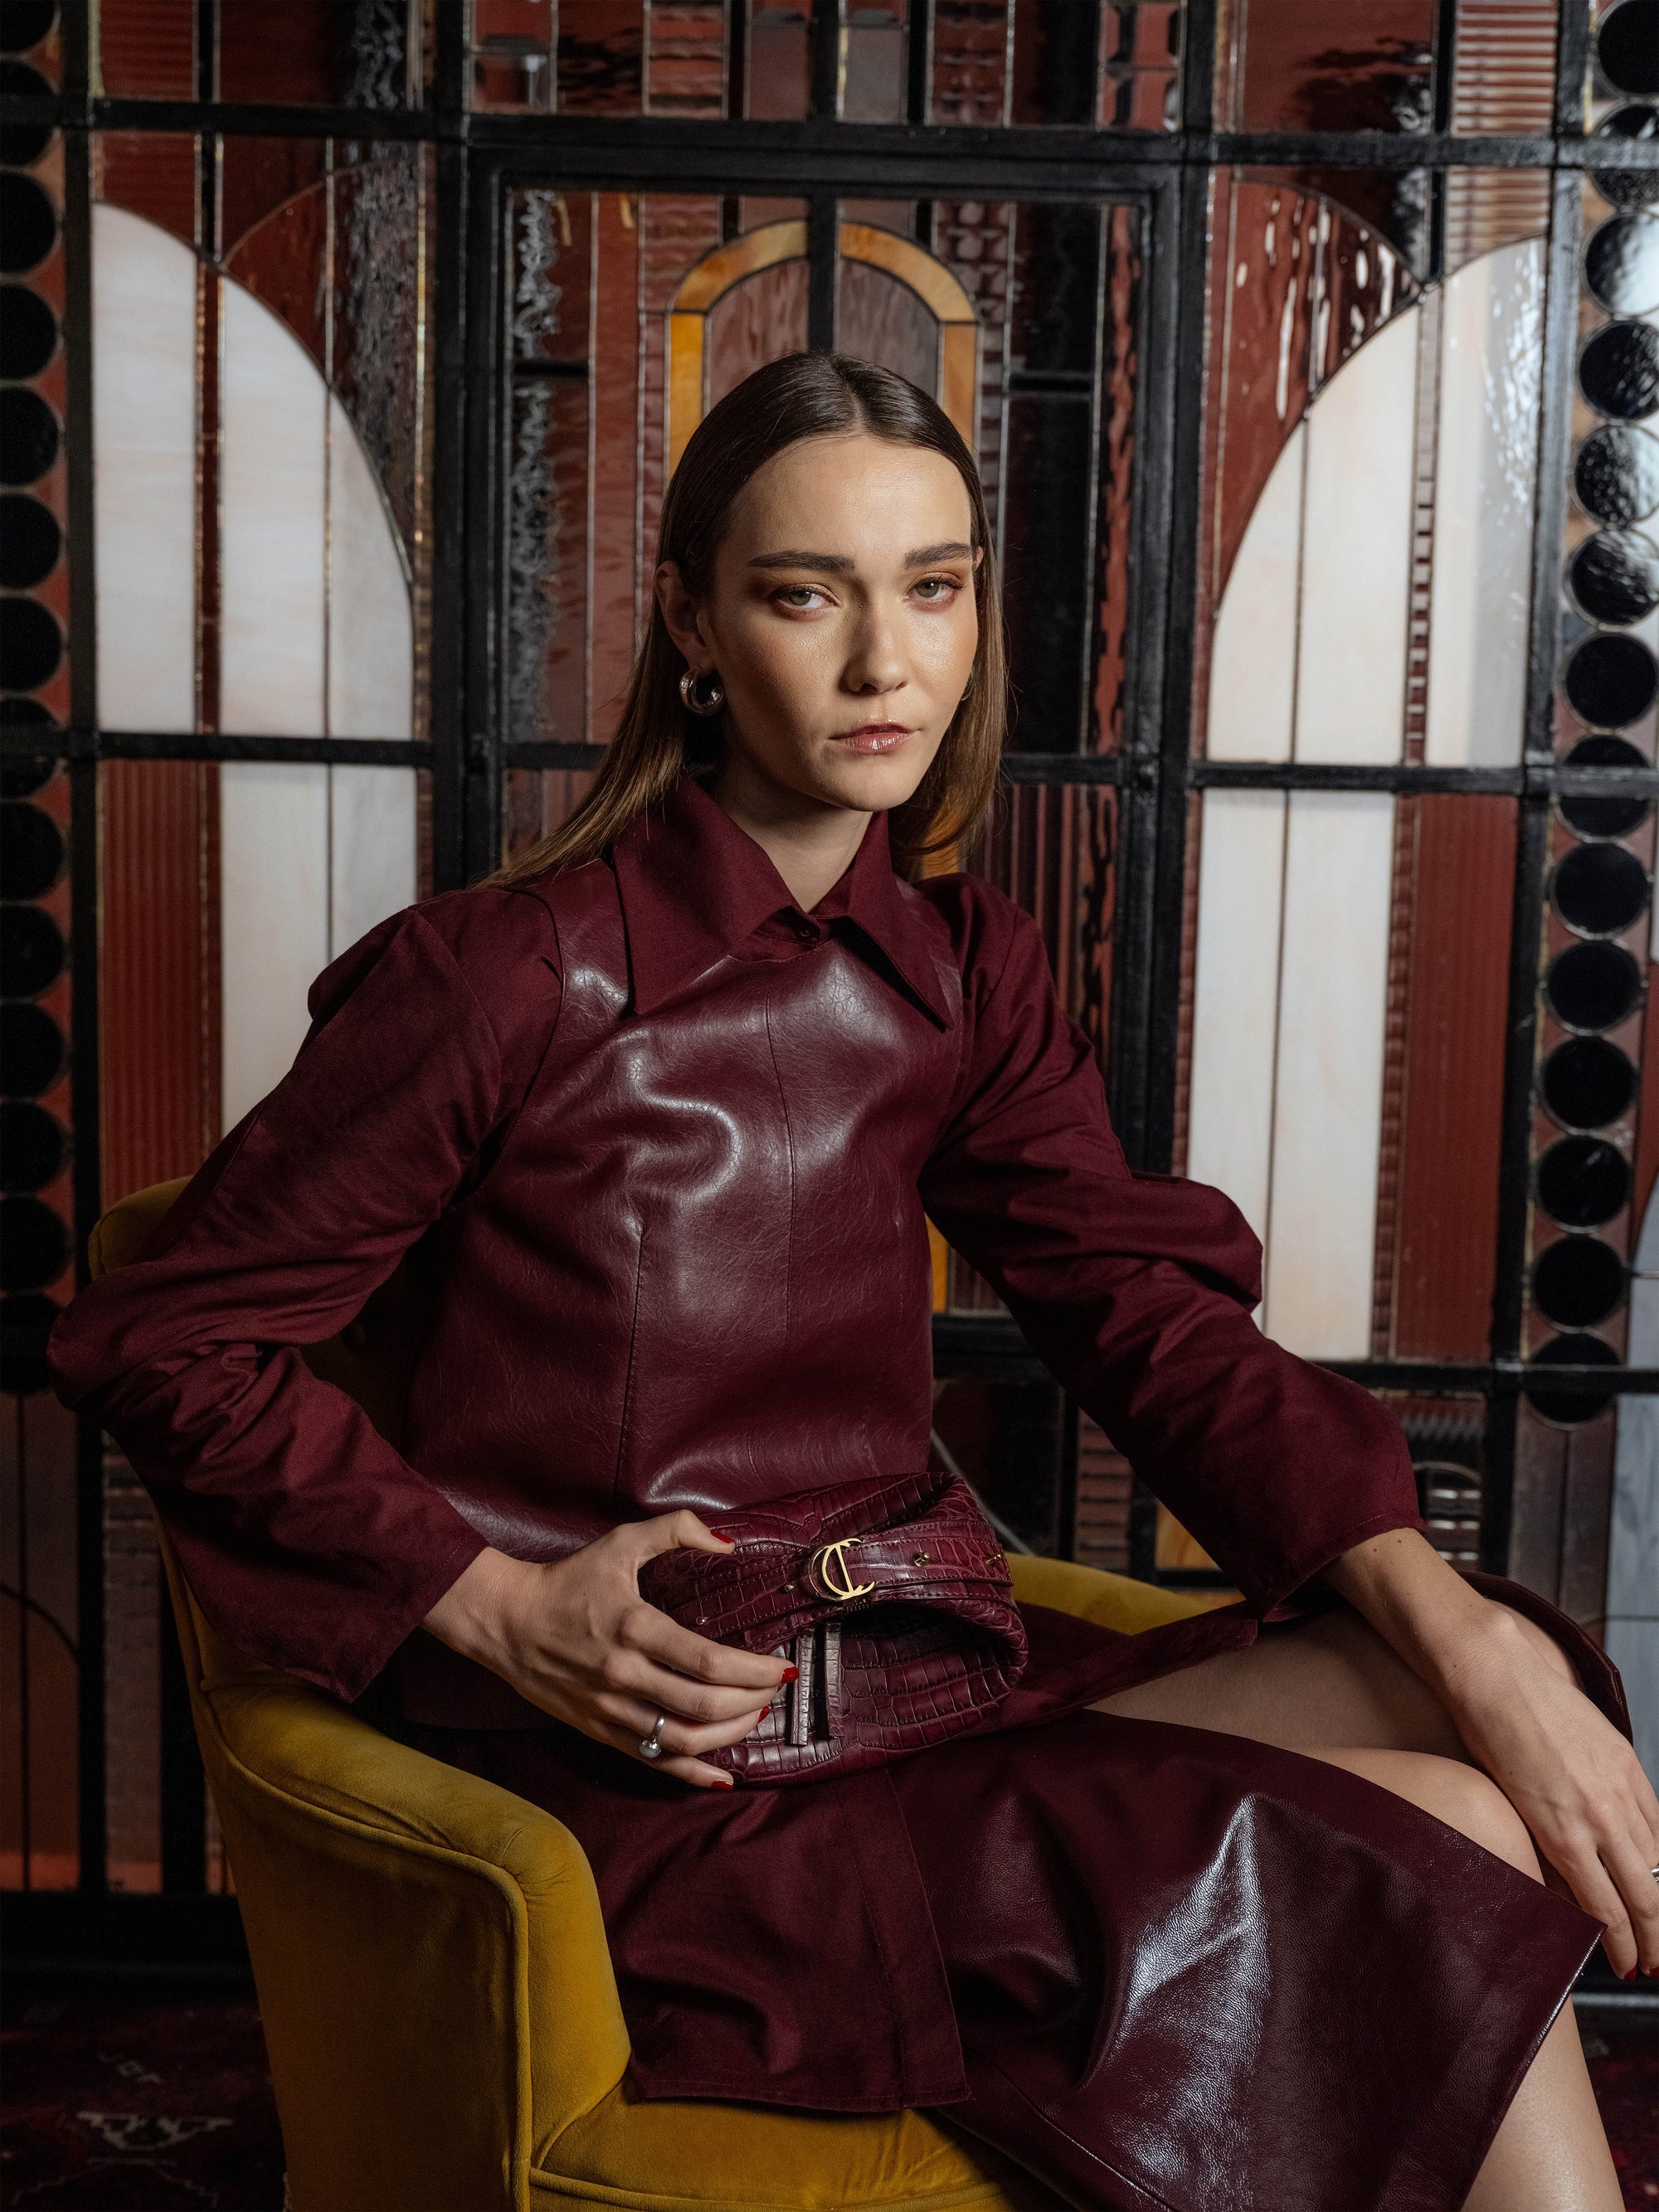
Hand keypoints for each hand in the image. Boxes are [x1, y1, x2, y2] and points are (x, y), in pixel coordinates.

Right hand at [423, 1512, 791, 1788]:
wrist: (505, 1620)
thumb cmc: (568, 1580)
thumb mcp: (619, 1542)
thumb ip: (676, 1529)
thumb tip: (728, 1542)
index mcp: (634, 1627)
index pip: (708, 1661)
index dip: (754, 1670)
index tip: (781, 1666)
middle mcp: (624, 1674)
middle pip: (704, 1705)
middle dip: (752, 1701)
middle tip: (775, 1689)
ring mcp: (610, 1709)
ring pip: (682, 1740)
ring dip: (730, 1735)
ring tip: (756, 1716)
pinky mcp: (599, 1730)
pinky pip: (653, 1762)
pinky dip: (691, 1774)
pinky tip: (723, 1776)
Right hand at [1326, 1528, 1658, 1976]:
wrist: (1494, 1671)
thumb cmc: (1528, 1696)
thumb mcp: (1588, 1735)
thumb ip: (1605, 1779)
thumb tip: (1605, 1820)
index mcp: (1632, 1774)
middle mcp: (1623, 1800)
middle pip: (1658, 1884)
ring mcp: (1594, 1817)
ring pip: (1634, 1897)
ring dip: (1639, 1939)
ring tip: (1638, 1965)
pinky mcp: (1557, 1827)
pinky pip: (1590, 1892)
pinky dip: (1601, 1924)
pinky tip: (1601, 1940)